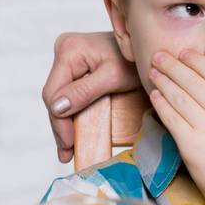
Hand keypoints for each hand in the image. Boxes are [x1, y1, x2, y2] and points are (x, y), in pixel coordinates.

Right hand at [43, 32, 139, 162]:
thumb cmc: (136, 61)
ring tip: (68, 150)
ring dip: (66, 122)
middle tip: (66, 153)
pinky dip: (73, 112)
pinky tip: (74, 131)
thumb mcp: (113, 77)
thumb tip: (56, 108)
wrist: (151, 53)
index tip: (68, 144)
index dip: (59, 121)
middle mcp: (64, 51)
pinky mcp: (78, 67)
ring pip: (62, 97)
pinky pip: (71, 93)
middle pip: (55, 97)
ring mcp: (70, 59)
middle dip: (62, 126)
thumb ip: (84, 92)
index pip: (53, 93)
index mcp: (68, 50)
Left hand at [148, 50, 204, 204]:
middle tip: (160, 56)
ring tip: (154, 71)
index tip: (184, 53)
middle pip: (195, 82)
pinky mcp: (191, 144)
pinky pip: (172, 117)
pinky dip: (161, 103)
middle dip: (174, 66)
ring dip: (164, 81)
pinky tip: (155, 94)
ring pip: (180, 97)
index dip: (198, 61)